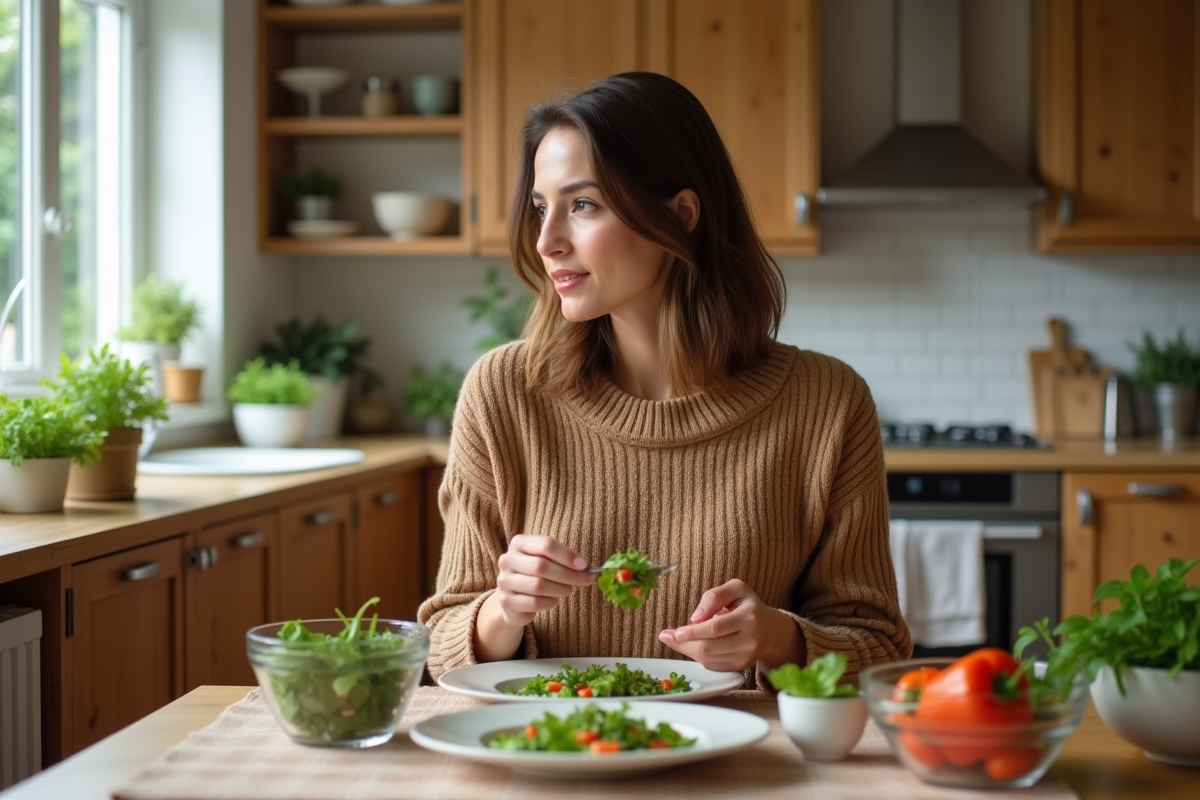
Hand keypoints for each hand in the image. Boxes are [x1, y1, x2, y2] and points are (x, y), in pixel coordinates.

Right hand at [490, 533, 594, 627]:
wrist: (513, 597)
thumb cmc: (535, 574)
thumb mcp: (547, 559)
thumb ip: (563, 559)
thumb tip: (584, 566)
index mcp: (518, 543)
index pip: (546, 545)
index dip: (567, 555)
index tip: (584, 565)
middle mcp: (507, 560)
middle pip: (541, 566)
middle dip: (568, 574)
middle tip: (585, 580)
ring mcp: (504, 581)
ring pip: (538, 586)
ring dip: (560, 589)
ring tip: (567, 590)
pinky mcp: (506, 601)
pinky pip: (534, 603)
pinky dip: (550, 602)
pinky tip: (554, 600)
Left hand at [658, 579, 802, 672]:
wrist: (770, 629)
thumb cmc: (747, 605)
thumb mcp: (735, 589)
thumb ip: (714, 596)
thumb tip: (695, 617)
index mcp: (748, 617)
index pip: (715, 628)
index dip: (693, 631)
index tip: (674, 631)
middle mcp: (749, 640)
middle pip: (709, 647)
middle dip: (684, 643)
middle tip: (666, 636)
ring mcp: (745, 657)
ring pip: (708, 659)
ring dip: (687, 650)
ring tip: (675, 639)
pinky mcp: (739, 667)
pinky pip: (712, 665)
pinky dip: (698, 657)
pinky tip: (691, 646)